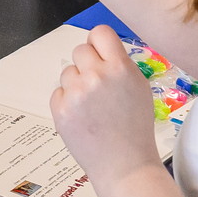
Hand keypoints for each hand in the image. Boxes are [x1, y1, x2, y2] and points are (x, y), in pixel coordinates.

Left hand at [49, 26, 162, 187]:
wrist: (125, 164)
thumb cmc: (136, 128)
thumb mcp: (139, 88)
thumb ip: (120, 65)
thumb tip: (100, 51)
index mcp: (120, 67)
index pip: (100, 32)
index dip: (99, 43)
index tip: (101, 54)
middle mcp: (96, 75)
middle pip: (80, 50)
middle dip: (87, 64)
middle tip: (96, 85)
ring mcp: (76, 92)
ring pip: (67, 72)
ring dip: (76, 84)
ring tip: (91, 106)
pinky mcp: (60, 109)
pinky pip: (58, 92)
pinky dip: (67, 102)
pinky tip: (82, 117)